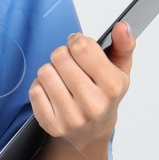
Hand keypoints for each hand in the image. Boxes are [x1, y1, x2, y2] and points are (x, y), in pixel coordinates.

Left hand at [29, 21, 134, 150]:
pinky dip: (41, 86)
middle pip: (60, 57)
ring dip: (51, 70)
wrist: (92, 132)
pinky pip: (34, 90)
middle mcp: (93, 104)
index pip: (82, 47)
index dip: (76, 40)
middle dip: (63, 54)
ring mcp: (71, 117)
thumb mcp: (120, 70)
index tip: (78, 46)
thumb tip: (122, 26)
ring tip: (62, 78)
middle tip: (70, 63)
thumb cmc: (104, 95)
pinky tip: (53, 92)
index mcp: (112, 86)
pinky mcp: (51, 124)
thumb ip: (123, 45)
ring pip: (45, 72)